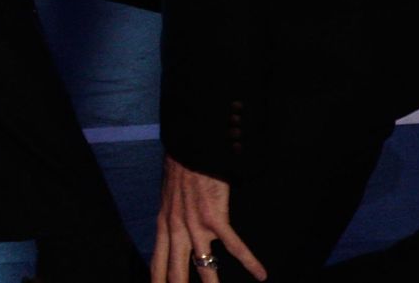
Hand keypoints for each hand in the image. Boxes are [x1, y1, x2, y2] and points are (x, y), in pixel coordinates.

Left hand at [153, 156, 265, 281]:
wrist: (190, 148)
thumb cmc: (180, 170)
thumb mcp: (167, 198)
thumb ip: (169, 219)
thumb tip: (171, 234)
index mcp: (164, 224)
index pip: (157, 263)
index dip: (158, 282)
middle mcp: (176, 229)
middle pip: (176, 273)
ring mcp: (195, 225)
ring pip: (203, 268)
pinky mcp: (215, 218)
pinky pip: (234, 246)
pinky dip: (250, 262)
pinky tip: (261, 275)